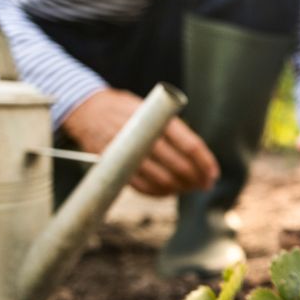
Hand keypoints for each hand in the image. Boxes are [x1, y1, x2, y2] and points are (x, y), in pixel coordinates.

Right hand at [61, 87, 217, 196]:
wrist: (86, 109)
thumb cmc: (126, 108)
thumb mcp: (150, 107)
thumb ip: (171, 127)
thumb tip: (198, 156)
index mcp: (155, 118)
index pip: (189, 145)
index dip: (205, 163)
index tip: (213, 174)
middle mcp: (142, 135)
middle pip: (178, 165)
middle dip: (196, 178)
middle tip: (205, 184)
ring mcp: (127, 152)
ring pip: (161, 179)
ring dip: (180, 188)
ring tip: (190, 188)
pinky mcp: (114, 166)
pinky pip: (141, 187)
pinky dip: (159, 193)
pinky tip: (169, 191)